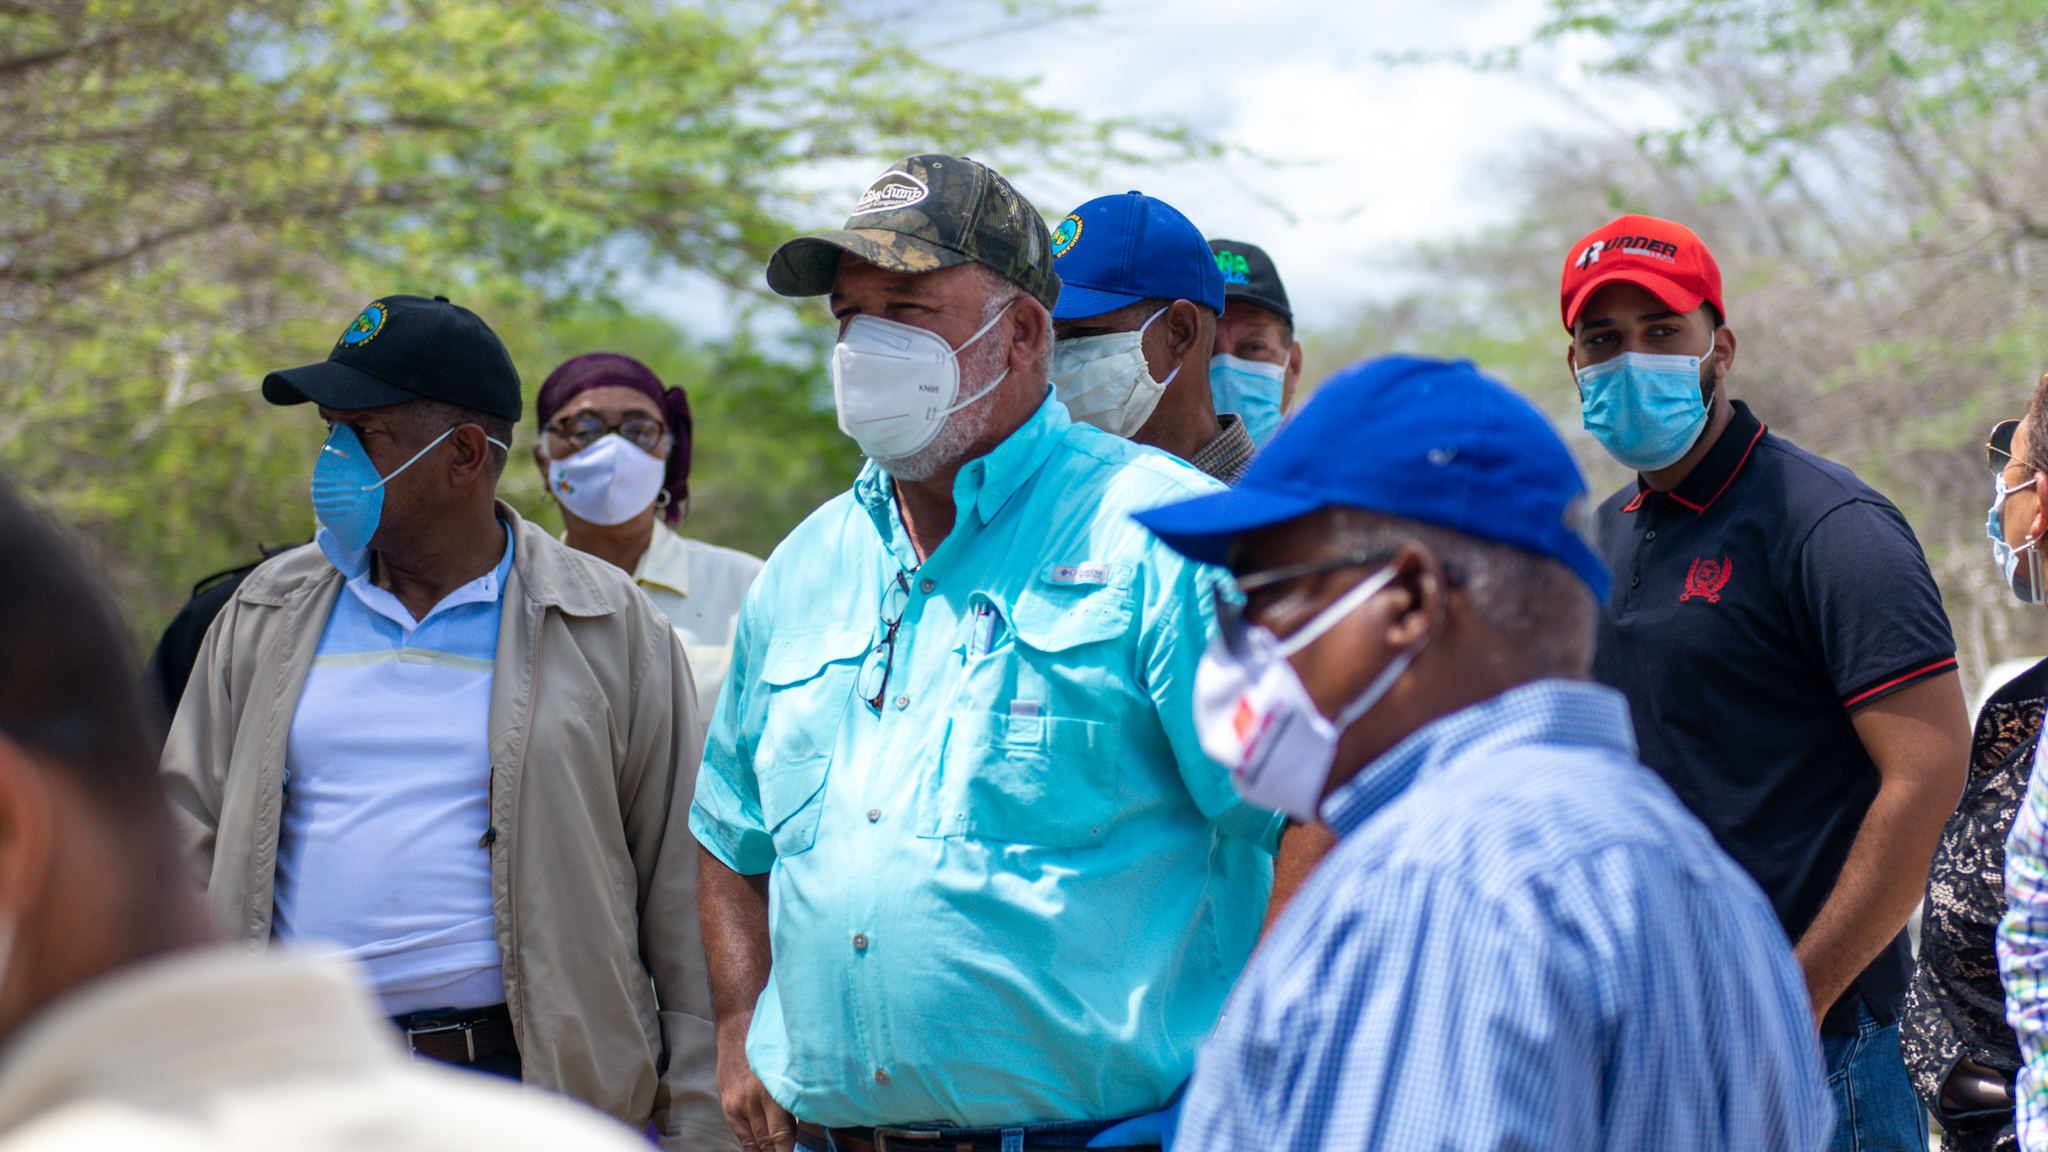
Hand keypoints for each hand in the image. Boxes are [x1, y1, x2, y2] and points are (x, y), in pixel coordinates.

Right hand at [717, 1015, 796, 1151]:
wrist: (738, 1027)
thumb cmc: (771, 1044)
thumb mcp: (787, 1068)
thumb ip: (794, 1096)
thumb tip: (808, 1124)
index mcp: (773, 1090)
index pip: (782, 1135)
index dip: (790, 1151)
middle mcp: (753, 1100)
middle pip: (768, 1141)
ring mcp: (738, 1104)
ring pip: (755, 1141)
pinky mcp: (728, 1105)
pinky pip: (741, 1135)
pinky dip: (752, 1146)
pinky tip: (762, 1151)